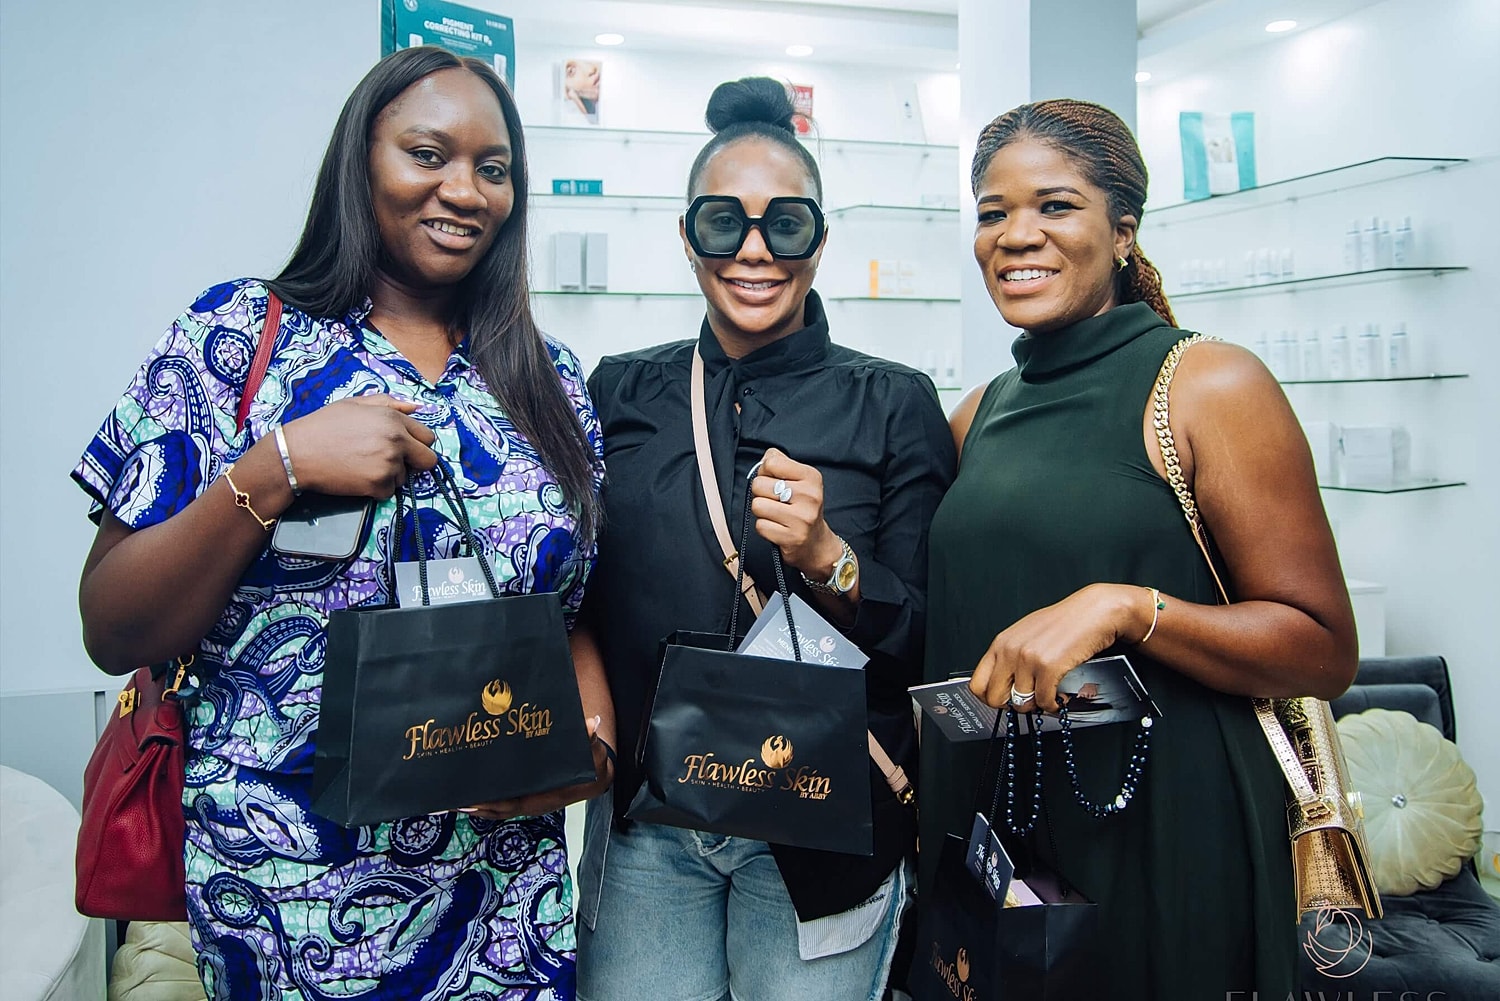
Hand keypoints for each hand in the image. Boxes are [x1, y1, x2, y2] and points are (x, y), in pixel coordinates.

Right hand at [280, 395, 437, 498]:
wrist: (297, 453)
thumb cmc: (323, 426)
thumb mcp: (354, 404)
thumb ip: (388, 403)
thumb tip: (416, 407)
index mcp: (393, 418)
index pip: (427, 436)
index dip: (416, 443)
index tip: (405, 448)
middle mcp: (396, 440)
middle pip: (428, 460)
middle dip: (415, 462)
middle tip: (392, 462)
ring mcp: (389, 463)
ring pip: (405, 477)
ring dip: (390, 475)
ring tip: (364, 465)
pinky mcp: (378, 484)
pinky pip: (389, 491)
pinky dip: (377, 489)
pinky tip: (358, 477)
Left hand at [459, 715, 613, 821]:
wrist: (596, 777)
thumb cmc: (591, 766)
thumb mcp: (593, 753)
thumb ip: (589, 739)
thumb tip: (591, 723)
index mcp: (542, 797)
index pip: (511, 803)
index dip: (490, 804)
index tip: (469, 801)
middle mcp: (531, 802)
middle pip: (495, 809)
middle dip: (471, 806)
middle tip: (446, 800)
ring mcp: (526, 800)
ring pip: (494, 807)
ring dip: (473, 804)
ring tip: (447, 798)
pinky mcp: (523, 795)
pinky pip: (499, 800)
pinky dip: (482, 798)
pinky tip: (467, 790)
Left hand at [748, 448, 841, 581]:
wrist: (816, 543)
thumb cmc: (803, 508)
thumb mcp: (800, 480)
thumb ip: (782, 463)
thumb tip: (767, 456)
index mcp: (812, 477)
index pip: (772, 463)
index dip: (765, 472)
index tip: (774, 481)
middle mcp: (810, 496)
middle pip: (759, 485)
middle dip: (761, 493)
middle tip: (775, 501)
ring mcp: (802, 519)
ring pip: (757, 505)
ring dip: (762, 511)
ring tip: (776, 514)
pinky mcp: (792, 537)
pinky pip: (760, 526)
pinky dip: (765, 527)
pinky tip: (778, 528)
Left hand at [969, 584, 1148, 712]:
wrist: (1092, 612)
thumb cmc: (1063, 623)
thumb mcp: (1026, 634)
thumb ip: (1011, 656)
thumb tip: (1003, 683)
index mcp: (1001, 643)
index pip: (977, 684)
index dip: (990, 698)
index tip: (1006, 699)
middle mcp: (1010, 651)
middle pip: (994, 699)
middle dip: (1012, 705)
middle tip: (1029, 700)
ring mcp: (1028, 660)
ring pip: (1021, 704)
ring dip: (1037, 705)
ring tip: (1048, 695)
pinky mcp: (1048, 668)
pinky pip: (1043, 702)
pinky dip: (1053, 705)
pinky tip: (1060, 697)